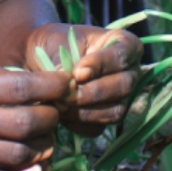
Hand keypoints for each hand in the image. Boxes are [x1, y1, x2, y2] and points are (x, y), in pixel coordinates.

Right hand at [0, 57, 71, 170]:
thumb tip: (43, 85)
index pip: (19, 88)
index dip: (51, 87)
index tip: (67, 85)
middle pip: (22, 124)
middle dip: (50, 117)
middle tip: (56, 112)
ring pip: (16, 155)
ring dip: (43, 147)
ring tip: (47, 137)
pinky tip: (38, 166)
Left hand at [26, 24, 142, 135]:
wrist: (41, 59)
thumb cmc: (55, 43)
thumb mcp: (60, 43)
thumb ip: (68, 61)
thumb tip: (72, 87)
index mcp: (124, 43)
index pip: (122, 55)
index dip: (101, 65)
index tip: (78, 72)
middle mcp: (130, 71)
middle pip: (124, 86)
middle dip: (93, 92)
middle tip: (67, 93)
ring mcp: (122, 97)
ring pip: (115, 110)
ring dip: (86, 111)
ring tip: (61, 104)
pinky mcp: (107, 116)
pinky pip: (99, 127)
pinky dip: (79, 123)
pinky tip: (62, 113)